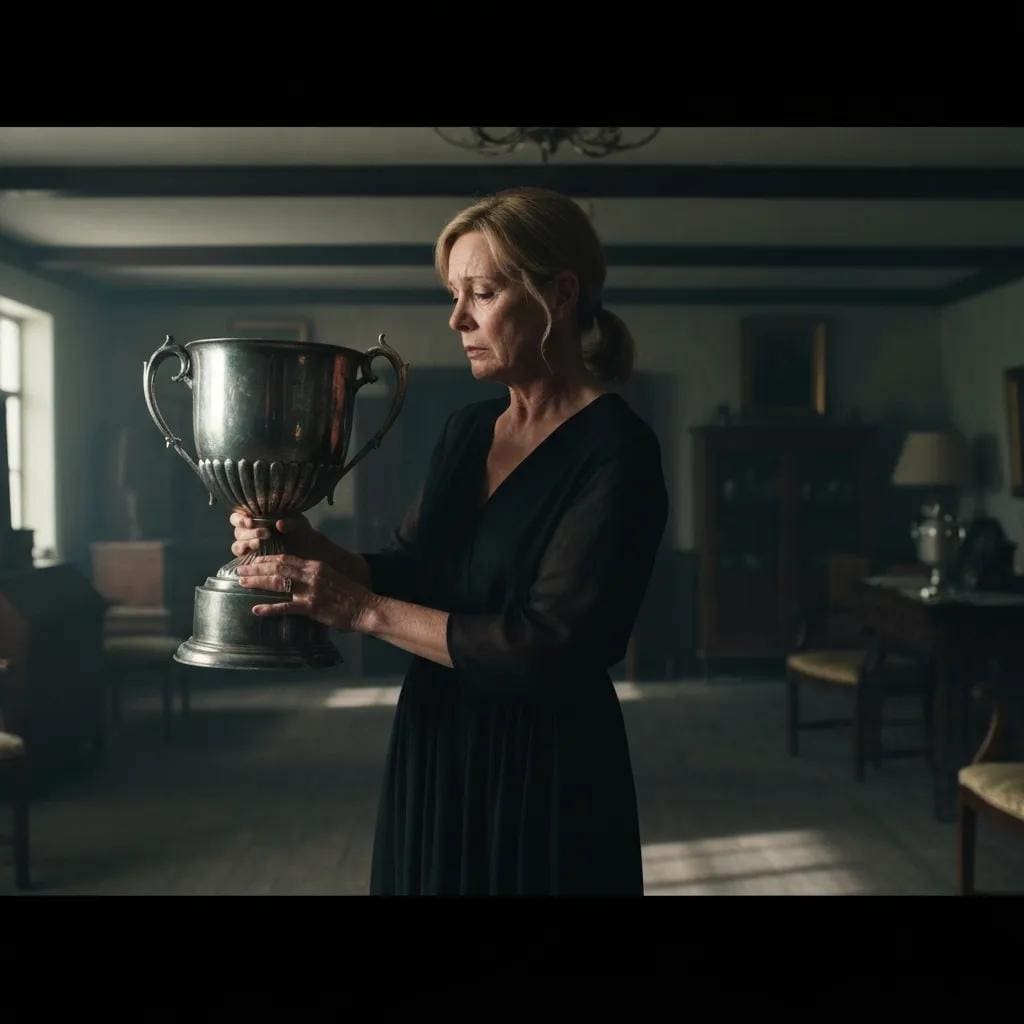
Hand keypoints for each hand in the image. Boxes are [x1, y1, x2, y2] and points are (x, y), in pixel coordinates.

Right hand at [229, 512, 328, 560]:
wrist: (308, 551)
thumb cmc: (301, 533)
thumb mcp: (299, 525)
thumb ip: (290, 523)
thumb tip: (279, 524)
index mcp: (255, 519)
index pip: (238, 517)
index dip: (240, 519)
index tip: (250, 521)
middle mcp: (249, 532)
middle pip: (238, 532)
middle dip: (249, 532)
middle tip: (264, 533)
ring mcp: (249, 546)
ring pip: (237, 545)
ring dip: (247, 543)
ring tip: (260, 543)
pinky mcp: (252, 559)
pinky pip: (242, 558)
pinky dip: (246, 556)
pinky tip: (256, 554)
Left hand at [235, 554, 377, 632]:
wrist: (366, 607)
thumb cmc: (351, 595)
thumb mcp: (332, 578)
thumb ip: (315, 576)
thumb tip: (298, 580)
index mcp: (315, 565)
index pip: (286, 558)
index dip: (267, 559)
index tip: (253, 561)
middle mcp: (311, 574)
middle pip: (277, 566)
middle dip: (256, 567)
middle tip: (239, 569)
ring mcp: (310, 590)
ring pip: (278, 581)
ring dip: (257, 581)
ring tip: (241, 582)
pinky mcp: (312, 606)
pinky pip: (286, 606)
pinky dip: (270, 608)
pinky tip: (256, 609)